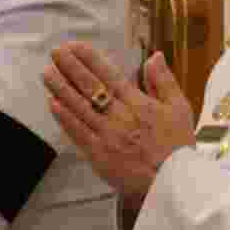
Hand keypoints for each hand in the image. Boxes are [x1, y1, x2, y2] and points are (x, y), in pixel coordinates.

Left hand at [43, 44, 195, 201]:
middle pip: (91, 87)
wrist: (173, 183)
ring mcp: (107, 135)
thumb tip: (155, 56)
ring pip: (79, 107)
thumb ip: (165, 81)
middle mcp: (120, 116)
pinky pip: (77, 132)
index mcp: (140, 104)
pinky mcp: (98, 154)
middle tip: (56, 52)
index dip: (91, 59)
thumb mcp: (181, 108)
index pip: (110, 75)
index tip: (76, 46)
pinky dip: (64, 117)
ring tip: (48, 73)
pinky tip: (53, 104)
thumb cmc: (179, 146)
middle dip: (71, 67)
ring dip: (61, 88)